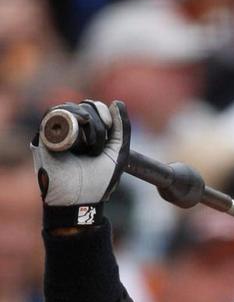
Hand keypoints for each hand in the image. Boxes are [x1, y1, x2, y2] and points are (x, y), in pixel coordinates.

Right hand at [30, 100, 130, 228]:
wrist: (82, 199)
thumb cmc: (99, 180)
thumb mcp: (118, 152)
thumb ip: (122, 128)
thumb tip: (117, 103)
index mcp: (87, 132)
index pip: (92, 107)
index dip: (102, 111)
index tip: (109, 126)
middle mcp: (71, 130)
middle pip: (83, 105)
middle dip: (96, 121)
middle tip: (97, 146)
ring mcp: (56, 133)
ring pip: (68, 108)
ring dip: (85, 123)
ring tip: (88, 147)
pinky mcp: (43, 139)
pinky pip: (52, 115)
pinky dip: (68, 120)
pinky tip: (77, 135)